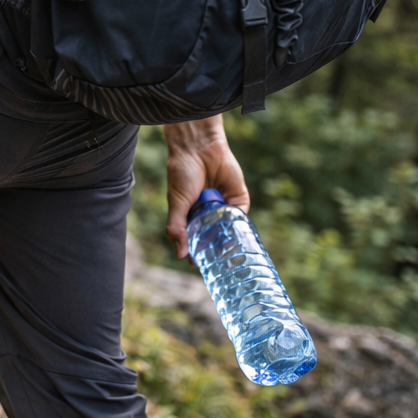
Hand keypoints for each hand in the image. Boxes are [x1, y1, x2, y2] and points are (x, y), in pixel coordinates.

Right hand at [162, 116, 249, 259]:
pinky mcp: (239, 199)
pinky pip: (242, 217)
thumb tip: (180, 254)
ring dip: (230, 243)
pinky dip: (240, 228)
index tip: (200, 268)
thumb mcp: (176, 203)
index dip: (197, 253)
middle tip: (217, 268)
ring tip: (229, 260)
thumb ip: (177, 227)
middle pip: (214, 237)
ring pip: (230, 230)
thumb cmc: (182, 174)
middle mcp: (209, 213)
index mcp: (191, 216)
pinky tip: (238, 239)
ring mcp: (224, 207)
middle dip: (216, 251)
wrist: (199, 148)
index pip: (196, 239)